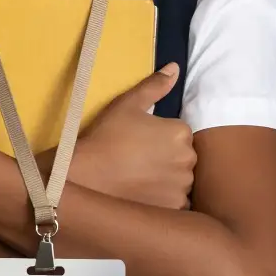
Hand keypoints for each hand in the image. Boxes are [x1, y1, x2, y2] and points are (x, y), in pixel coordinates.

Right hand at [67, 63, 195, 208]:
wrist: (87, 176)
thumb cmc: (106, 136)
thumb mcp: (127, 104)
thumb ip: (155, 86)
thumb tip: (175, 68)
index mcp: (181, 132)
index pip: (179, 134)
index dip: (159, 138)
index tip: (139, 143)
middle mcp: (189, 159)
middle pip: (183, 158)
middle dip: (167, 159)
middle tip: (137, 161)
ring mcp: (182, 186)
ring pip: (180, 181)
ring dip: (167, 180)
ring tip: (139, 179)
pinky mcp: (173, 207)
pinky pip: (175, 202)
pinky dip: (163, 199)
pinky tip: (143, 194)